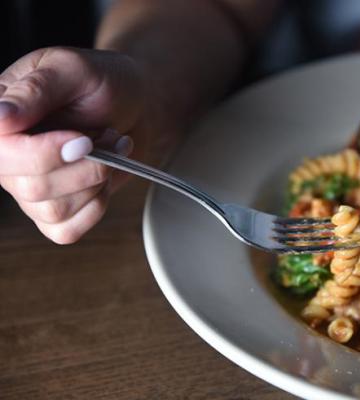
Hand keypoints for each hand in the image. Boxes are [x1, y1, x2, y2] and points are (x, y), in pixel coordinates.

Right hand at [0, 47, 145, 243]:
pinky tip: (104, 178)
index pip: (1, 152)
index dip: (46, 154)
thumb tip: (0, 117)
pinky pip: (66, 230)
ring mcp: (26, 187)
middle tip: (108, 136)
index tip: (85, 140)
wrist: (133, 104)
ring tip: (110, 149)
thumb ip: (36, 90)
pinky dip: (96, 206)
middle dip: (86, 166)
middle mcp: (6, 157)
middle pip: (31, 187)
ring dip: (97, 181)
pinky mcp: (53, 209)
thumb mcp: (72, 69)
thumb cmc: (102, 82)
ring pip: (53, 211)